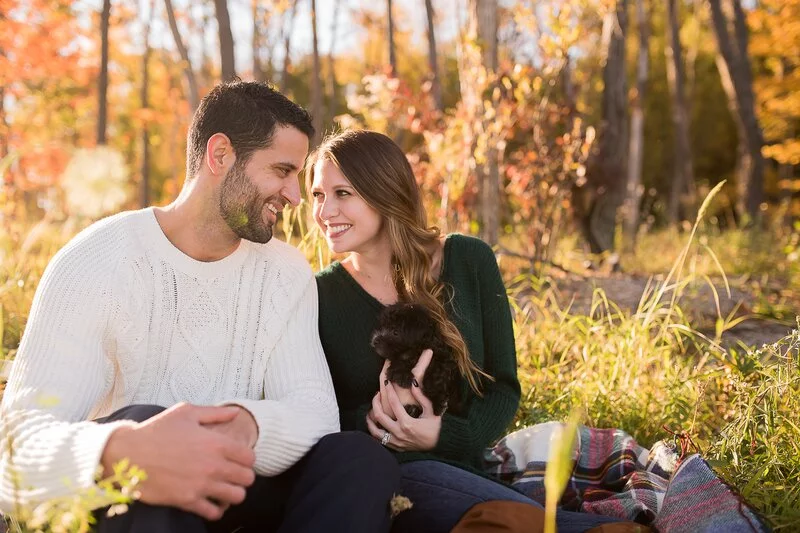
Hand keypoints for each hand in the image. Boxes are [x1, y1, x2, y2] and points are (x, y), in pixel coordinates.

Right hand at [101, 403, 256, 520]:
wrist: (127, 454)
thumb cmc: (156, 430)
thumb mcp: (186, 412)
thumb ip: (215, 413)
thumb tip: (235, 414)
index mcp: (216, 443)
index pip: (250, 458)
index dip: (247, 459)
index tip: (238, 459)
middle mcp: (213, 465)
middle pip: (248, 479)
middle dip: (243, 477)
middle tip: (233, 475)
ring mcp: (201, 484)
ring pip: (237, 497)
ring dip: (233, 493)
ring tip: (224, 489)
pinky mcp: (187, 500)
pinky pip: (214, 513)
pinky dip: (216, 509)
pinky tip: (210, 501)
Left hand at [367, 349, 441, 451]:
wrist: (438, 447)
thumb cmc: (435, 429)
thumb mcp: (432, 412)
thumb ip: (422, 398)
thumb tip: (414, 384)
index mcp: (407, 423)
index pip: (393, 403)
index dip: (388, 390)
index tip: (386, 382)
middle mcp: (398, 432)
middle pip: (379, 415)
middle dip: (375, 402)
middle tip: (377, 395)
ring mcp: (395, 441)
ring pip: (374, 430)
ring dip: (370, 418)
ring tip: (371, 409)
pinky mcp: (395, 447)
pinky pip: (379, 440)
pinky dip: (374, 431)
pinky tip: (374, 424)